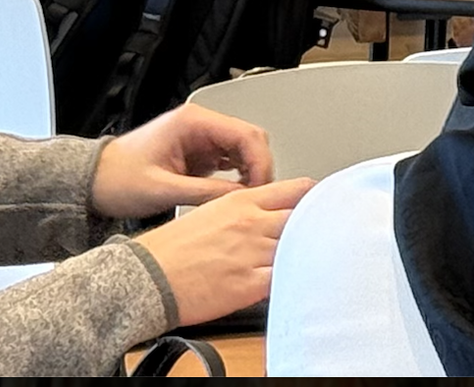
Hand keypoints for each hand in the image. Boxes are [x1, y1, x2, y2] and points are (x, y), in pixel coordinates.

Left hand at [91, 103, 275, 217]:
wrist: (93, 182)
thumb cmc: (116, 178)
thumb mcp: (163, 189)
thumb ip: (206, 193)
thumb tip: (241, 199)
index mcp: (193, 122)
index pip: (245, 134)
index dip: (260, 162)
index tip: (262, 187)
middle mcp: (200, 125)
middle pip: (249, 140)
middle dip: (259, 168)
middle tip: (257, 196)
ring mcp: (201, 139)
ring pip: (243, 151)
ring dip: (250, 173)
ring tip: (246, 199)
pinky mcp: (198, 154)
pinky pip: (230, 162)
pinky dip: (238, 177)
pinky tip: (234, 195)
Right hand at [130, 177, 311, 327]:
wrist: (147, 277)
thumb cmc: (171, 247)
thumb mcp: (211, 211)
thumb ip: (247, 210)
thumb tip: (271, 215)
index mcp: (242, 201)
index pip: (297, 189)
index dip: (317, 197)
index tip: (326, 204)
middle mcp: (252, 223)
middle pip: (305, 217)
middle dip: (318, 225)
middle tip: (324, 234)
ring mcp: (252, 253)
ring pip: (300, 247)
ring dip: (307, 254)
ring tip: (310, 258)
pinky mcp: (248, 284)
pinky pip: (285, 279)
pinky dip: (293, 280)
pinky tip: (294, 281)